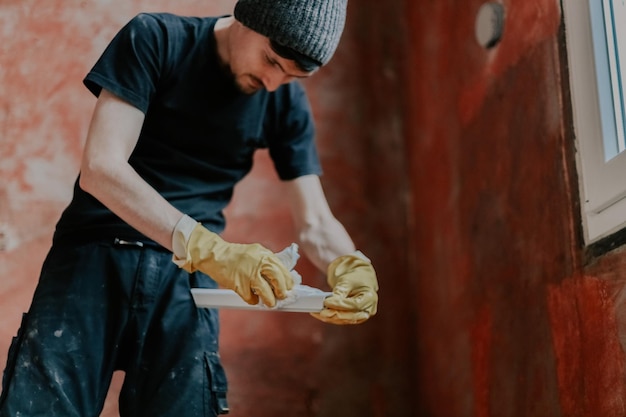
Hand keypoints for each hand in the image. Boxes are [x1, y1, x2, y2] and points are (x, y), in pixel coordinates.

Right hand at [178, 224, 293, 306]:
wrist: (214, 255)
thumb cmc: (235, 256)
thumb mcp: (255, 253)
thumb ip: (267, 263)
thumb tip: (281, 278)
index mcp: (264, 254)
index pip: (282, 269)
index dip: (288, 281)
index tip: (289, 287)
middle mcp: (258, 263)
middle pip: (278, 279)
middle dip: (282, 291)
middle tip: (282, 296)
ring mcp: (248, 274)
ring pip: (266, 292)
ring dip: (270, 300)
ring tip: (270, 302)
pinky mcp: (239, 284)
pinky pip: (251, 298)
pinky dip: (253, 300)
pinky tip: (252, 298)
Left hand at [311, 253, 378, 324]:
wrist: (358, 278)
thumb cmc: (355, 277)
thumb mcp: (348, 281)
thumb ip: (340, 292)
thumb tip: (329, 302)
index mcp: (370, 298)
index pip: (355, 305)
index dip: (340, 305)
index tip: (326, 302)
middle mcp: (368, 310)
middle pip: (351, 317)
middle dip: (335, 315)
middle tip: (322, 312)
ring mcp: (360, 315)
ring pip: (344, 320)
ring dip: (330, 318)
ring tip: (317, 312)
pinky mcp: (352, 318)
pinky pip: (341, 319)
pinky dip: (330, 317)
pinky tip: (319, 314)